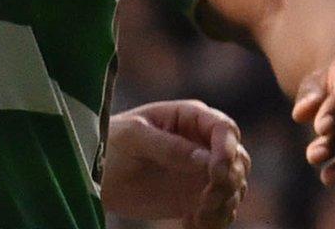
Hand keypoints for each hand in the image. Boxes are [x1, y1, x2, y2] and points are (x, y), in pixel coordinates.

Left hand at [103, 100, 248, 227]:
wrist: (96, 175)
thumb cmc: (110, 143)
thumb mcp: (133, 138)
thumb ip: (169, 146)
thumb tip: (207, 159)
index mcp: (189, 117)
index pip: (224, 128)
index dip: (227, 149)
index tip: (216, 172)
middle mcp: (203, 142)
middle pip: (239, 160)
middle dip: (229, 182)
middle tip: (205, 200)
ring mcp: (204, 170)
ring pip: (235, 188)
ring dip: (222, 205)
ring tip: (196, 217)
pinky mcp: (200, 196)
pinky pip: (223, 210)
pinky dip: (214, 220)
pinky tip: (191, 224)